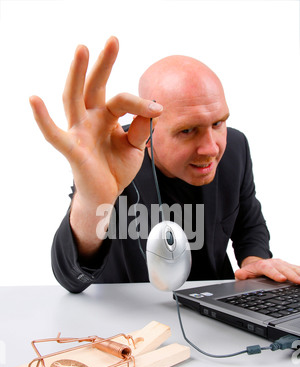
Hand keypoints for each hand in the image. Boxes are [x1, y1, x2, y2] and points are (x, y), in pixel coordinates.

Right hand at [29, 37, 162, 207]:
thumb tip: (154, 110)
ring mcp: (78, 131)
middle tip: (114, 40)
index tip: (158, 110)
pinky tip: (34, 100)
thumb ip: (142, 129)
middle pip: (94, 86)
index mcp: (106, 116)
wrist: (106, 195)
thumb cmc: (116, 168)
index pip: (122, 100)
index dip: (141, 103)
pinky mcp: (71, 149)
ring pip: (73, 98)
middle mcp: (90, 119)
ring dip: (76, 74)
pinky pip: (54, 134)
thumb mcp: (134, 147)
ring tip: (82, 49)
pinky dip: (43, 119)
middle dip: (103, 63)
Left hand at [235, 256, 299, 283]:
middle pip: (283, 268)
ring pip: (292, 268)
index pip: (268, 269)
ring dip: (299, 274)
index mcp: (262, 265)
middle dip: (292, 275)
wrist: (257, 264)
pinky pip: (296, 269)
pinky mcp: (288, 266)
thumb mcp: (244, 273)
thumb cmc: (252, 271)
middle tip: (299, 281)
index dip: (275, 274)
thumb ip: (242, 274)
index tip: (282, 279)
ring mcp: (282, 264)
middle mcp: (273, 263)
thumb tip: (239, 274)